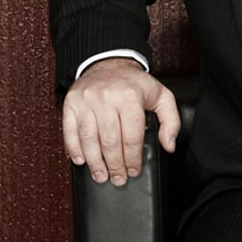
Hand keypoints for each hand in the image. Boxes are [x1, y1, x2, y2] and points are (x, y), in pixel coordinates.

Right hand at [61, 57, 179, 186]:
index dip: (133, 159)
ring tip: (101, 175)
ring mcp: (87, 100)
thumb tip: (169, 145)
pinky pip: (70, 131)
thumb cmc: (134, 83)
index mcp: (130, 96)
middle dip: (115, 166)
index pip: (131, 137)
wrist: (109, 62)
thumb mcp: (161, 96)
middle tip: (118, 178)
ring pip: (89, 139)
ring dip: (95, 163)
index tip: (134, 170)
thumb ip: (171, 121)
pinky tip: (81, 160)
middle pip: (110, 142)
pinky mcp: (71, 103)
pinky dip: (74, 149)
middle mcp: (106, 97)